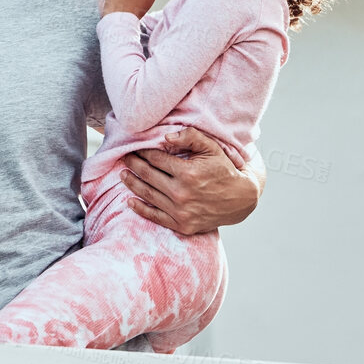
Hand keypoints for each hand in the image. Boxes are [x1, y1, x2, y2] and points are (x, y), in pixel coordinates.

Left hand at [121, 127, 260, 235]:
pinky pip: (155, 217)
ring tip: (123, 175)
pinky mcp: (182, 225)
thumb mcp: (212, 148)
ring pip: (148, 195)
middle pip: (148, 175)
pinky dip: (140, 209)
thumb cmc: (225, 170)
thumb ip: (190, 137)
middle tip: (125, 158)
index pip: (157, 159)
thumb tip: (165, 138)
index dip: (144, 152)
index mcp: (188, 173)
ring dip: (132, 184)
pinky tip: (130, 201)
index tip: (135, 147)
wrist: (240, 199)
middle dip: (134, 164)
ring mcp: (181, 211)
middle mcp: (182, 193)